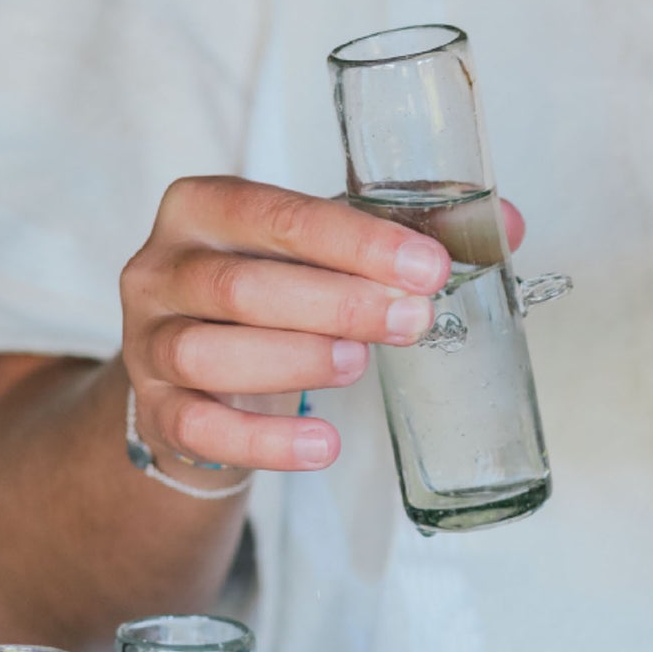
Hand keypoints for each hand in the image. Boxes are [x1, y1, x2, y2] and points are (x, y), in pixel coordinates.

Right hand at [120, 177, 523, 472]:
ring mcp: (147, 343)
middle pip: (241, 284)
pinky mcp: (156, 411)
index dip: (357, 241)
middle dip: (338, 302)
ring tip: (359, 365)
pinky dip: (267, 442)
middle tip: (414, 321)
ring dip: (296, 360)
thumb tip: (504, 226)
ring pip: (209, 352)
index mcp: (204, 208)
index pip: (277, 213)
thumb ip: (405, 235)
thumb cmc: (271, 297)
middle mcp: (161, 268)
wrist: (196, 375)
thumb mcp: (322, 255)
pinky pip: (202, 428)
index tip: (429, 266)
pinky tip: (324, 443)